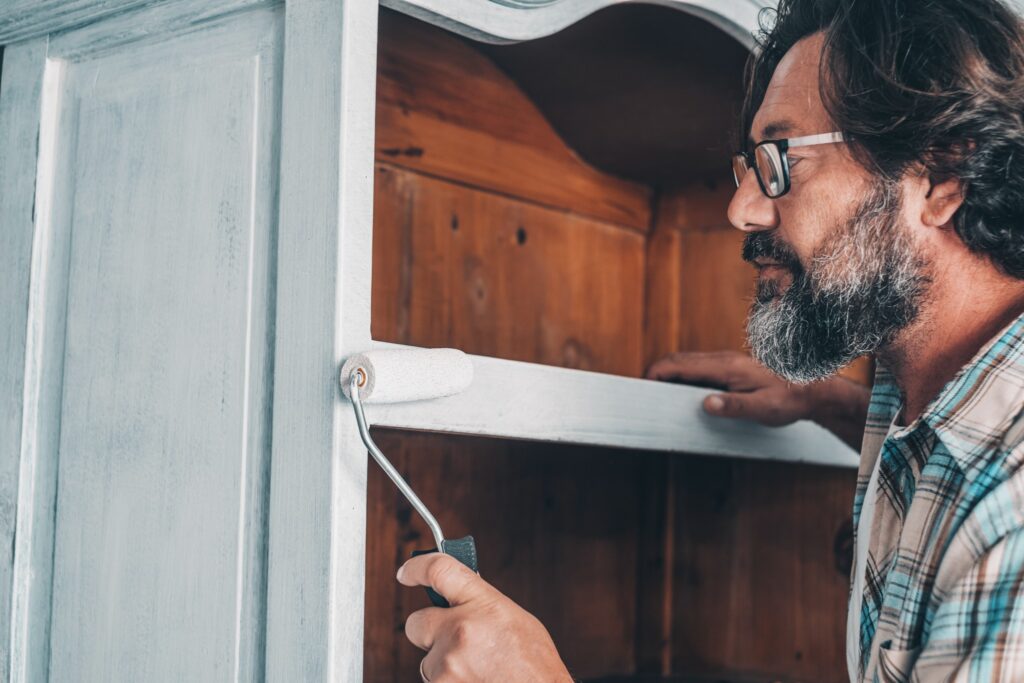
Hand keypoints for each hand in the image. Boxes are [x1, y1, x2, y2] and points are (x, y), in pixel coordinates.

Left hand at [398, 553, 571, 682]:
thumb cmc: (535, 666)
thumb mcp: (515, 621)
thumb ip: (482, 606)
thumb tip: (456, 597)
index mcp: (483, 604)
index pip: (438, 570)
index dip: (417, 567)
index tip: (406, 572)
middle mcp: (460, 629)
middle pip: (417, 622)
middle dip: (428, 632)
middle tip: (449, 642)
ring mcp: (448, 663)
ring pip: (428, 661)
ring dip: (445, 667)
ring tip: (478, 673)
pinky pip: (434, 682)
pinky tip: (475, 682)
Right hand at [646, 350, 869, 449]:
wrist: (812, 390)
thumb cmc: (788, 400)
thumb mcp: (762, 409)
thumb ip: (733, 407)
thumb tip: (705, 404)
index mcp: (726, 367)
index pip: (681, 364)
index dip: (657, 372)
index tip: (643, 383)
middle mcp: (724, 360)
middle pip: (679, 360)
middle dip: (657, 372)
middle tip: (643, 391)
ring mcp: (727, 362)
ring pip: (689, 362)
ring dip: (670, 374)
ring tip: (658, 393)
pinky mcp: (731, 368)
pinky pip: (699, 367)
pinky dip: (683, 376)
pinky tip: (683, 393)